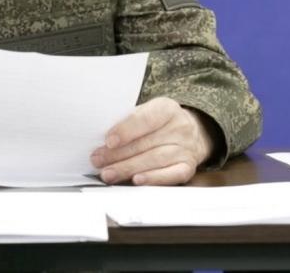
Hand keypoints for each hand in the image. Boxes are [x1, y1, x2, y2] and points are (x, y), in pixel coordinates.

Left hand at [90, 97, 213, 184]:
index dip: (126, 131)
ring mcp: (186, 148)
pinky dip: (153, 178)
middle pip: (145, 143)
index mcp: (166, 108)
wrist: (191, 133)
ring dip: (128, 168)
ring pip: (154, 160)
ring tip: (108, 173)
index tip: (109, 141)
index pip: (145, 119)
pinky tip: (136, 180)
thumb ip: (128, 123)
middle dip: (117, 154)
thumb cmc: (159, 123)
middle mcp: (179, 127)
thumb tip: (104, 141)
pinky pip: (171, 175)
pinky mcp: (188, 167)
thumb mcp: (146, 113)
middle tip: (98, 161)